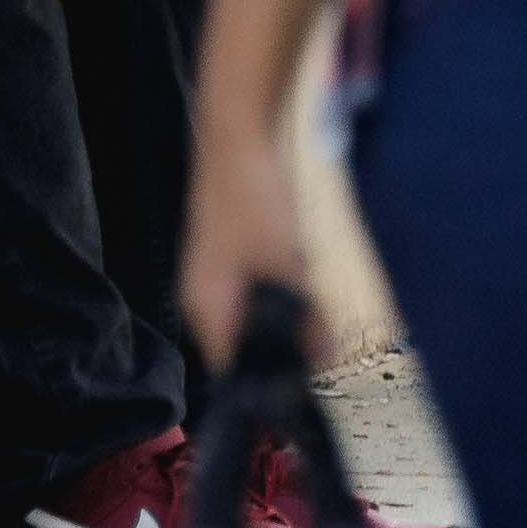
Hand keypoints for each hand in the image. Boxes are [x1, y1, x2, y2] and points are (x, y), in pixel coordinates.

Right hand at [179, 118, 310, 372]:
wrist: (239, 139)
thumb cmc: (253, 200)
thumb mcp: (286, 264)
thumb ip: (303, 316)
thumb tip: (323, 361)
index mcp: (206, 309)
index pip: (233, 369)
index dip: (267, 383)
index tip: (302, 389)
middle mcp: (203, 298)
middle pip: (245, 344)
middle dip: (283, 346)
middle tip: (319, 340)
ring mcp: (216, 276)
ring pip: (256, 315)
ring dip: (287, 314)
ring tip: (310, 300)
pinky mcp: (232, 256)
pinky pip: (260, 290)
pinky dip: (284, 289)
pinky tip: (301, 270)